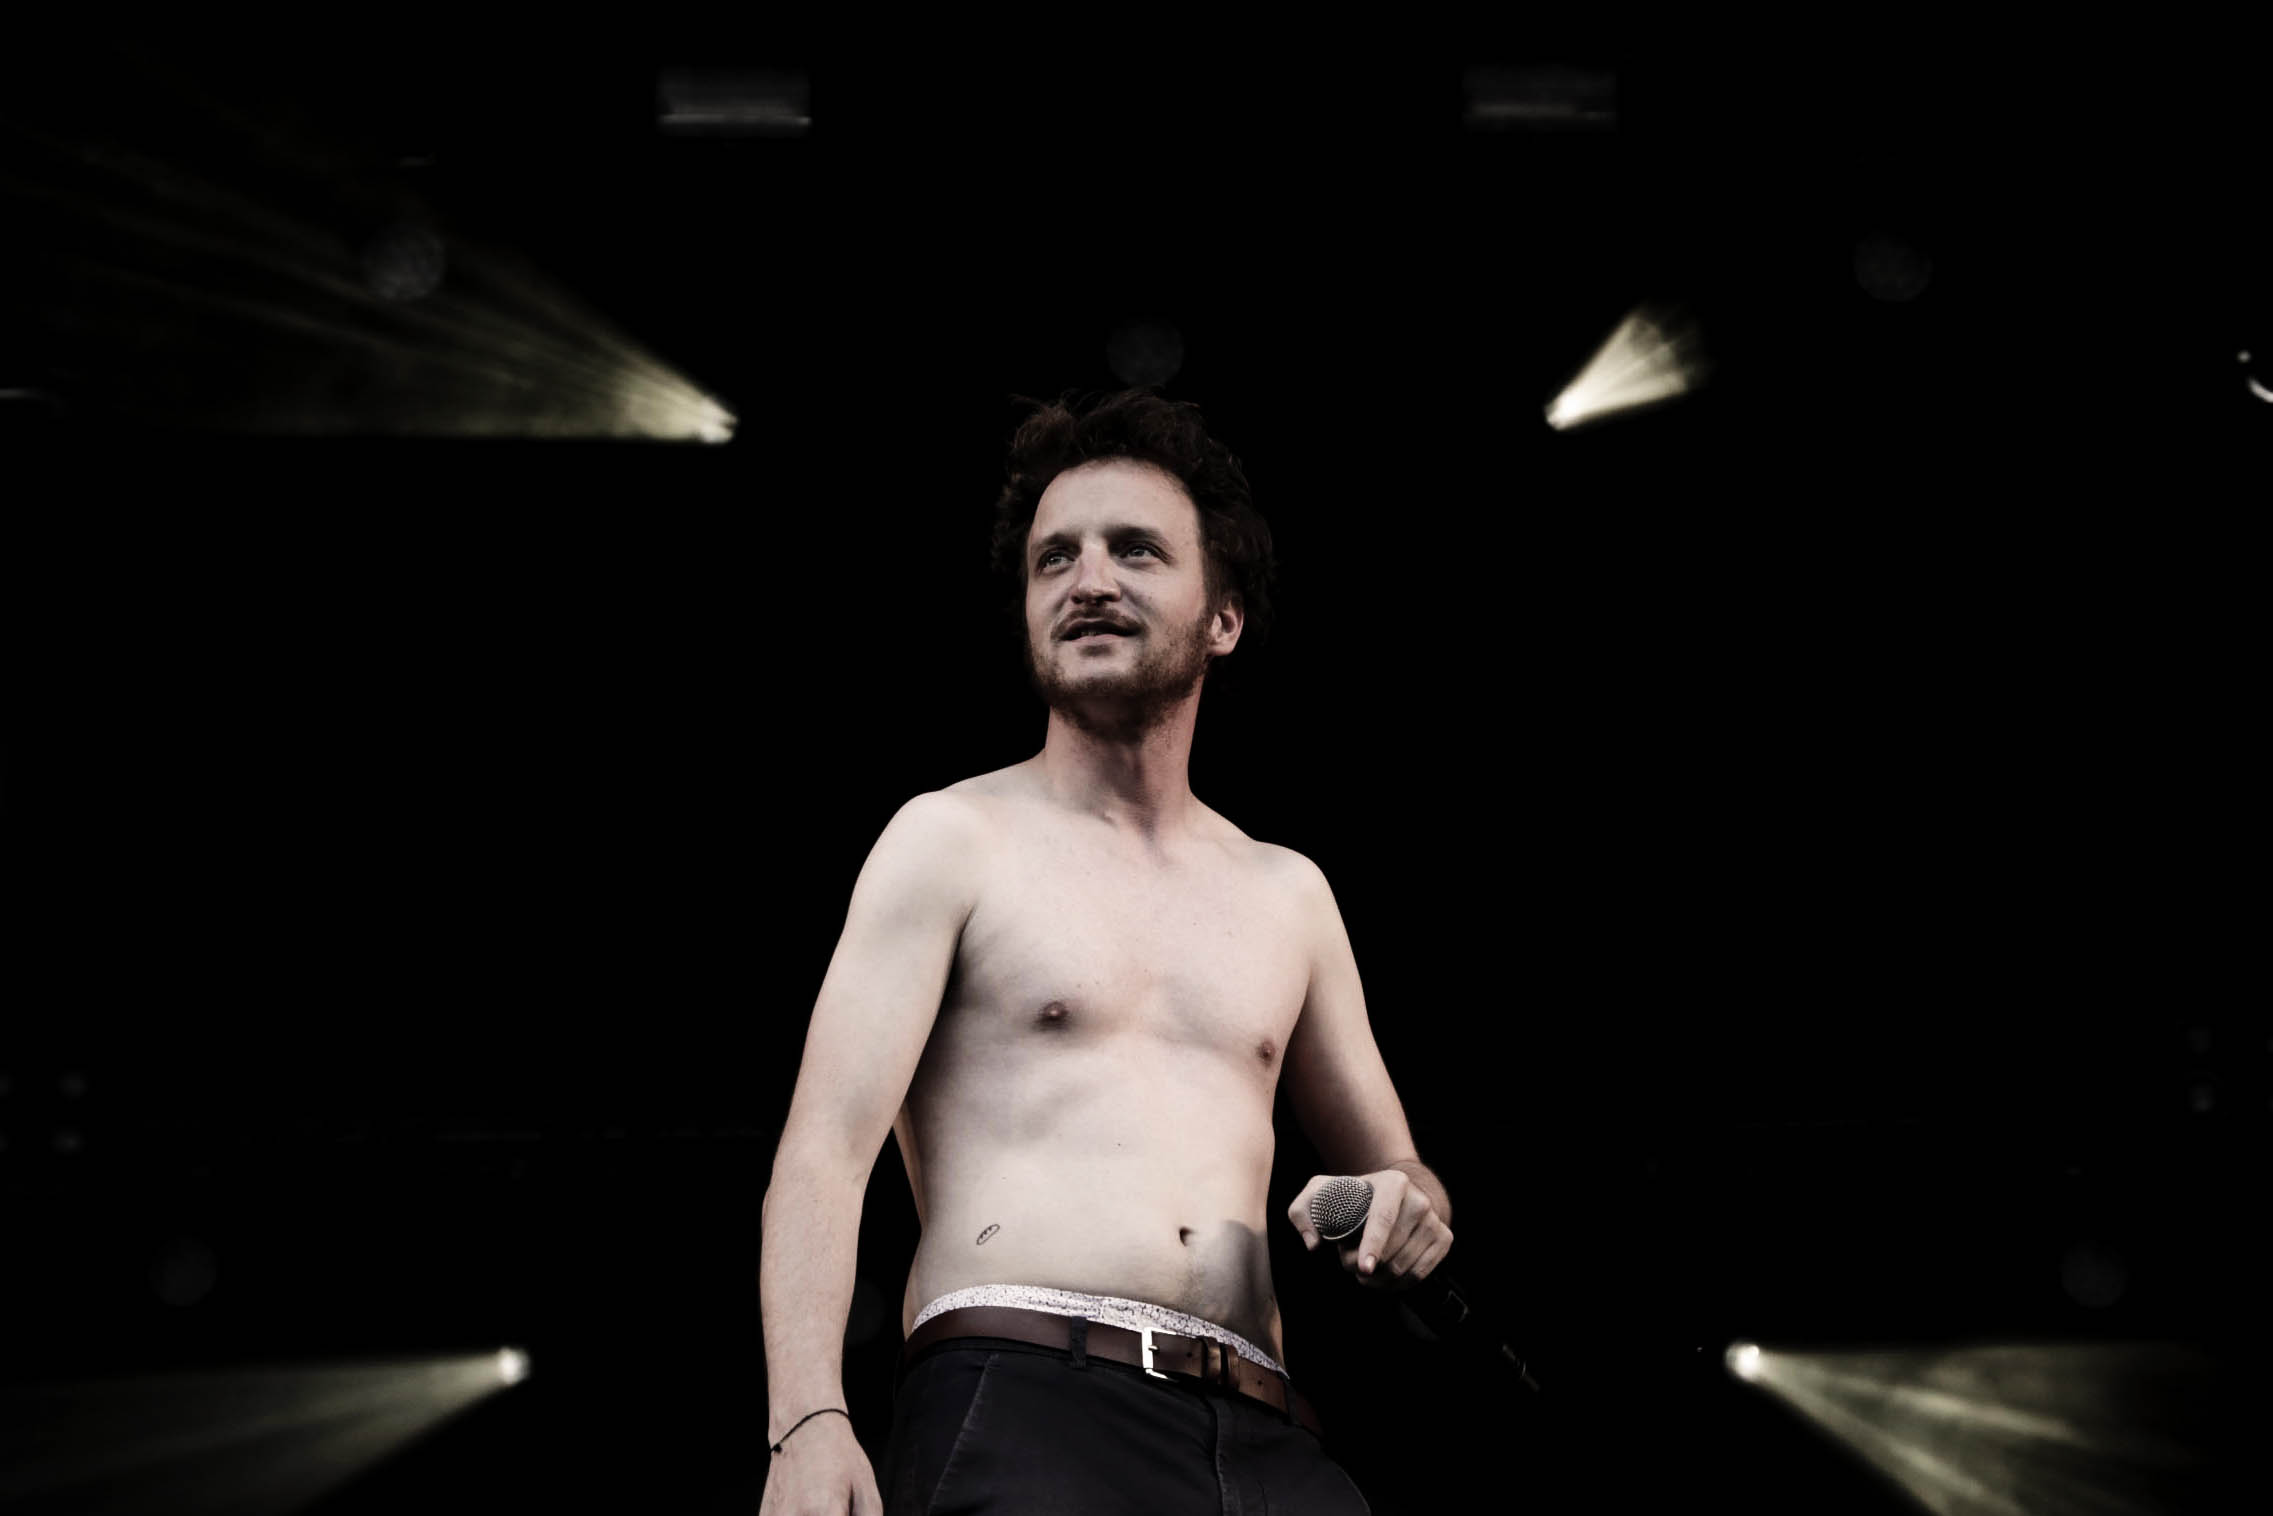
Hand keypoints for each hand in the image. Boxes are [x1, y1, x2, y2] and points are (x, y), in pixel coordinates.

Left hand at [1286, 1170, 1452, 1292]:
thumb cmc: (1352, 1196)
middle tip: (1350, 1263)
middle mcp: (1419, 1199)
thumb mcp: (1320, 1193)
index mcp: (1393, 1183)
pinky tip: (1383, 1278)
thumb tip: (1313, 1244)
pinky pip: (1420, 1274)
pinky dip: (1399, 1284)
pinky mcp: (1444, 1238)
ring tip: (1364, 1269)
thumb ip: (1302, 1212)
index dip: (1373, 1246)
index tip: (1362, 1268)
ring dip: (1380, 1279)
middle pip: (1393, 1250)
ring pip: (1406, 1266)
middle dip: (1367, 1267)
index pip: (1384, 1218)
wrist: (1395, 1194)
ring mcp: (1435, 1220)